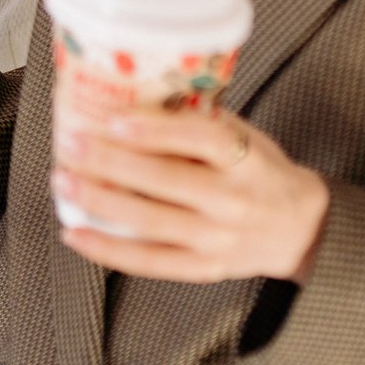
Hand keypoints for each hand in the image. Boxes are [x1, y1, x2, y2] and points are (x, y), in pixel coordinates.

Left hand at [52, 109, 328, 284]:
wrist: (301, 229)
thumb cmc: (262, 171)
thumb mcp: (245, 136)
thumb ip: (200, 122)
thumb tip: (133, 97)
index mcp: (247, 160)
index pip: (202, 140)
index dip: (157, 130)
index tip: (115, 118)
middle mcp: (234, 202)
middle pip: (167, 181)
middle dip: (111, 162)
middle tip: (71, 143)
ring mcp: (218, 240)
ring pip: (151, 222)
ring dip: (100, 202)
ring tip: (64, 180)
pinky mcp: (203, 268)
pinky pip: (149, 262)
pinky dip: (108, 250)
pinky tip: (75, 233)